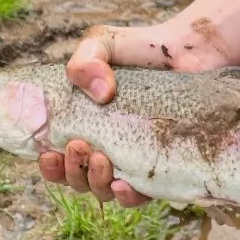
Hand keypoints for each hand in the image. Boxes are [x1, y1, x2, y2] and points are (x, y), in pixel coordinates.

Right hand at [38, 14, 233, 206]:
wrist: (191, 51)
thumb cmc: (143, 49)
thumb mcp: (103, 44)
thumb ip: (85, 60)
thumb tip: (100, 93)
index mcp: (85, 125)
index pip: (58, 158)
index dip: (49, 165)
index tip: (48, 153)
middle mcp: (106, 146)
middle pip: (77, 179)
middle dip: (72, 171)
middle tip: (79, 146)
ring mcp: (134, 157)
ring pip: (104, 190)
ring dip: (95, 182)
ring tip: (101, 158)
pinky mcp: (161, 165)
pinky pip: (140, 195)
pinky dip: (127, 196)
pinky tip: (125, 183)